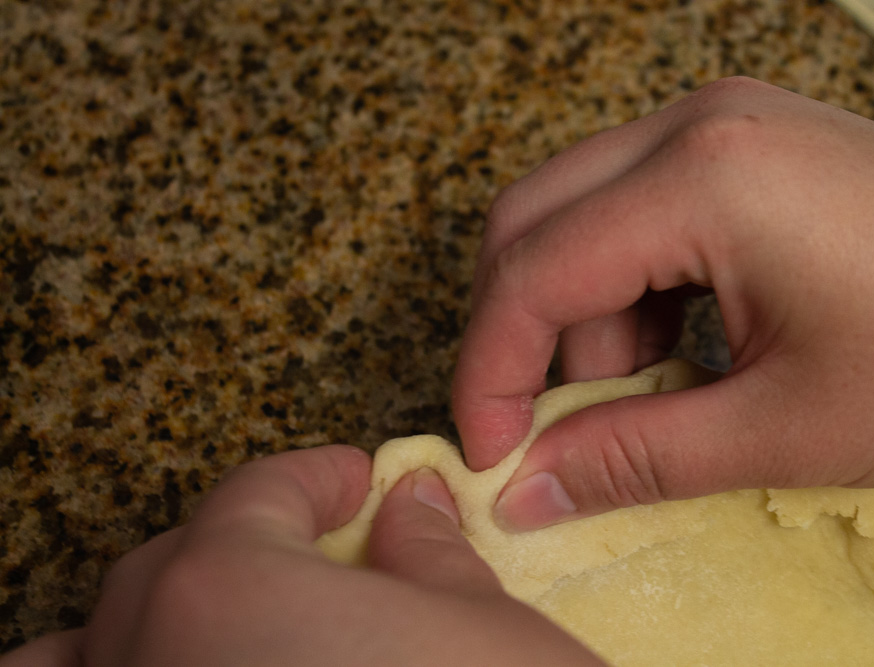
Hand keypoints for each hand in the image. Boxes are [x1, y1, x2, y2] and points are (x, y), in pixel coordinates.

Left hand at [2, 447, 600, 665]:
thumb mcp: (486, 634)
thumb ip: (432, 553)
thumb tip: (412, 508)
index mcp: (230, 590)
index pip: (257, 493)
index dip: (317, 476)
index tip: (356, 480)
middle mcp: (153, 659)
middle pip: (175, 563)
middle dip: (252, 536)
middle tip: (326, 542)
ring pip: (103, 644)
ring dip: (161, 614)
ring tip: (241, 617)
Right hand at [452, 76, 873, 531]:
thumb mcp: (782, 428)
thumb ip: (632, 458)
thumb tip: (526, 491)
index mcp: (702, 178)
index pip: (531, 273)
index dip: (491, 374)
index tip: (493, 454)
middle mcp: (694, 125)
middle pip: (529, 222)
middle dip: (519, 337)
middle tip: (544, 427)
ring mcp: (719, 125)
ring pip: (578, 218)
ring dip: (583, 321)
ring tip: (648, 401)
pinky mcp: (741, 146)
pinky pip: (635, 214)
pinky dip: (631, 294)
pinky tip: (682, 354)